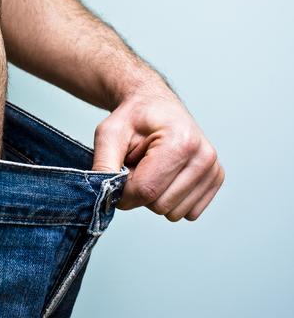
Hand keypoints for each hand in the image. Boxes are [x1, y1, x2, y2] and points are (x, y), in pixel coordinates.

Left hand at [91, 85, 223, 220]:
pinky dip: (170, 199)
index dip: (123, 192)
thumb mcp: (108, 134)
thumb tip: (105, 198)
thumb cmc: (132, 118)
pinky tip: (166, 174)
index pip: (146, 190)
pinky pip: (187, 212)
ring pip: (173, 213)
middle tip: (137, 165)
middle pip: (160, 205)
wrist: (154, 105)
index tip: (118, 174)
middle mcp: (203, 157)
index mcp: (180, 142)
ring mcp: (213, 169)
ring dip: (155, 196)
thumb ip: (103, 166)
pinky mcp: (216, 179)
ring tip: (151, 167)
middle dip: (140, 192)